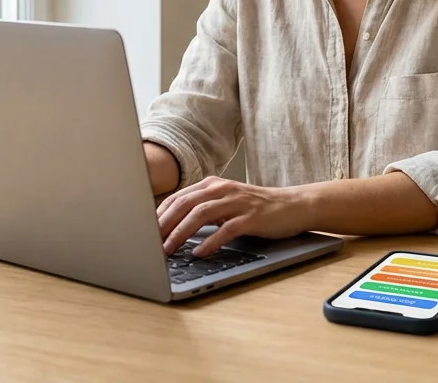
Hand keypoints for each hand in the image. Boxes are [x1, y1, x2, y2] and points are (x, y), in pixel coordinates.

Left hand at [156, 176, 308, 257]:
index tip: (144, 231)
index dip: (158, 214)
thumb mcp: (226, 203)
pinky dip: (210, 241)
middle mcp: (222, 189)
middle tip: (148, 242)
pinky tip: (199, 252)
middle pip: (184, 203)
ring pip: (201, 214)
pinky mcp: (252, 217)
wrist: (294, 205)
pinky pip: (226, 229)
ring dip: (180, 232)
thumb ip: (203, 210)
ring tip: (167, 249)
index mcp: (212, 185)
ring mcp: (237, 202)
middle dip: (163, 224)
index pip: (177, 197)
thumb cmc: (257, 208)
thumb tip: (173, 228)